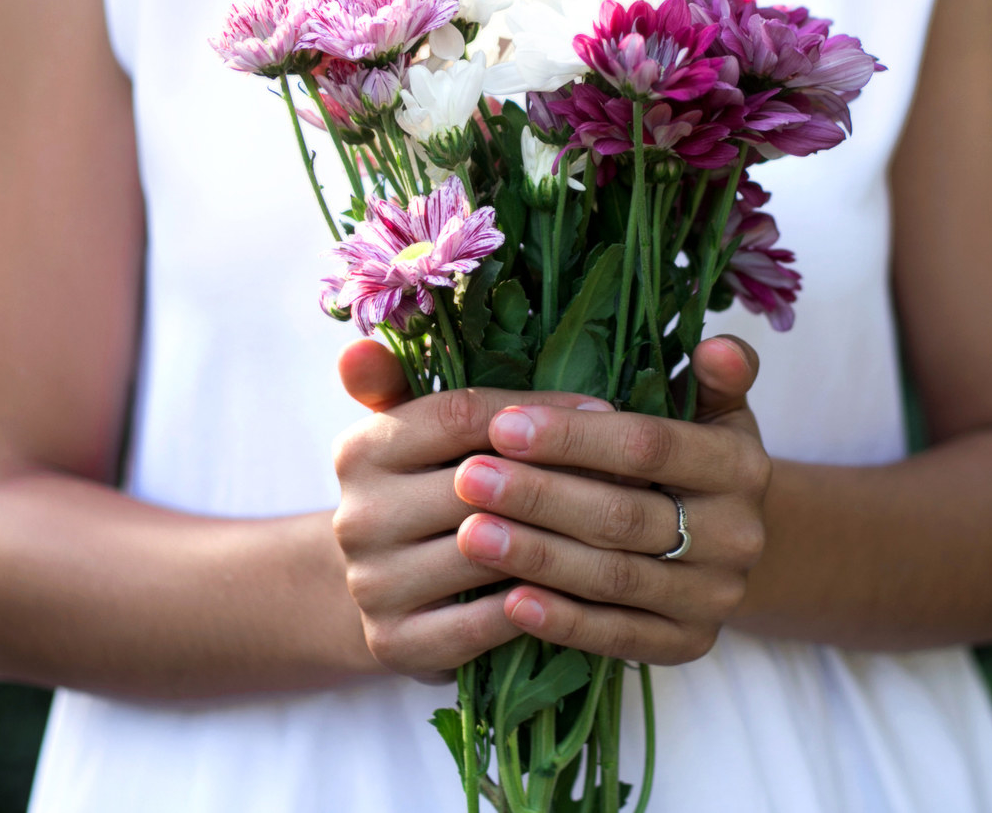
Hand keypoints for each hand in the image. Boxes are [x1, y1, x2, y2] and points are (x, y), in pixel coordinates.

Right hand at [329, 358, 611, 680]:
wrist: (383, 589)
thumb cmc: (424, 490)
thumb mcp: (413, 431)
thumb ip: (405, 379)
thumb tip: (357, 348)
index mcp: (361, 450)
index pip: (461, 415)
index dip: (538, 413)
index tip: (605, 411)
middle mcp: (356, 517)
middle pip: (481, 484)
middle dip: (564, 474)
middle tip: (636, 471)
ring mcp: (373, 584)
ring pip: (490, 551)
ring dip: (564, 539)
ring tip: (625, 525)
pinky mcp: (396, 643)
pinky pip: (486, 622)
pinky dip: (540, 603)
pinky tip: (587, 588)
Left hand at [451, 337, 769, 665]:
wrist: (725, 542)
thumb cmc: (693, 457)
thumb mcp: (714, 409)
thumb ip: (715, 374)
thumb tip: (715, 347)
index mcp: (742, 465)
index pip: (650, 446)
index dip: (574, 437)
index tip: (503, 426)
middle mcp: (738, 535)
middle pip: (624, 515)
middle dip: (540, 496)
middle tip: (467, 478)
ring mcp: (715, 597)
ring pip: (614, 578)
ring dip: (538, 557)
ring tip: (471, 535)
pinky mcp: (690, 646)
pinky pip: (618, 637)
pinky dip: (562, 621)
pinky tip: (507, 601)